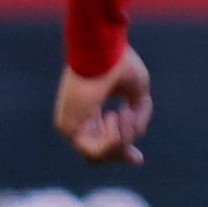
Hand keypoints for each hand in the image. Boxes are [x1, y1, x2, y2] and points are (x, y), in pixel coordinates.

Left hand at [54, 46, 152, 164]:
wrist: (102, 48)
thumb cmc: (118, 62)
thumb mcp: (138, 91)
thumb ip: (139, 114)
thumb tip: (137, 132)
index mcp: (90, 110)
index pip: (102, 142)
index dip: (122, 151)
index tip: (138, 158)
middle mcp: (77, 121)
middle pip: (100, 154)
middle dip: (123, 150)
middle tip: (137, 146)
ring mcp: (70, 125)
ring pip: (98, 155)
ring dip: (121, 140)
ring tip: (125, 113)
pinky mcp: (68, 127)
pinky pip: (94, 151)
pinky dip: (112, 139)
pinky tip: (116, 115)